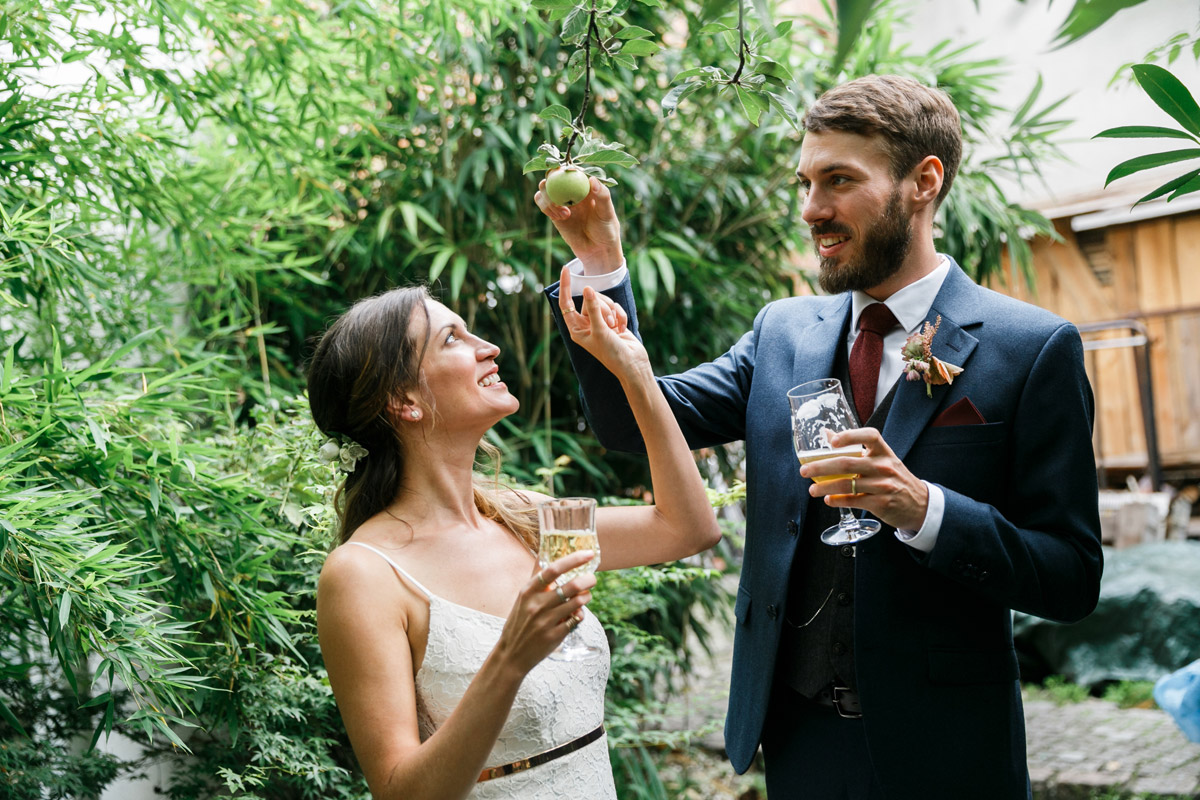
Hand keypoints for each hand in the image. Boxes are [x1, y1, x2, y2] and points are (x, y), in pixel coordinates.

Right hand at [494, 550, 595, 674]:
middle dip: (588, 580)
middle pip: (572, 586)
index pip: (553, 569)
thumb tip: (543, 553)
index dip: (573, 559)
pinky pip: (576, 620)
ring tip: (586, 596)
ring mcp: (546, 621)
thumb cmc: (519, 622)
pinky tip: (577, 614)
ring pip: (577, 603)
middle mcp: (537, 604)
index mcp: (528, 591)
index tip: (589, 554)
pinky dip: (580, 615)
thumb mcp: (522, 598)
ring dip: (586, 597)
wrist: (511, 654)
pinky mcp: (555, 636)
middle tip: (592, 578)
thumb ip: (536, 579)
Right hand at [534, 175, 623, 273]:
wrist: (596, 250)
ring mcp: (561, 200)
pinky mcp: (553, 212)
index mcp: (585, 184)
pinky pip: (542, 202)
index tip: (562, 172)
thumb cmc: (606, 230)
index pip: (572, 169)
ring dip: (548, 196)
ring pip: (544, 187)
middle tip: (555, 189)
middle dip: (551, 177)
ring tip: (564, 213)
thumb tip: (592, 179)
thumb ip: (602, 196)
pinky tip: (559, 217)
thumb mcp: (607, 213)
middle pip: (554, 174)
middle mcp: (571, 189)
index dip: (564, 166)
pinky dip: (545, 206)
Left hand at [558, 266, 650, 380]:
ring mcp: (600, 322)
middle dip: (601, 307)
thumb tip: (587, 288)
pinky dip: (620, 315)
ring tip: (615, 327)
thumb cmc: (612, 353)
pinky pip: (615, 307)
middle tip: (608, 323)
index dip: (565, 287)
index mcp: (576, 329)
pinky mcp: (614, 321)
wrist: (632, 364)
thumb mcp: (600, 330)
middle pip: (589, 300)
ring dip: (612, 312)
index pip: (566, 303)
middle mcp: (586, 324)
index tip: (566, 270)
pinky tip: (622, 328)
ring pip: (603, 302)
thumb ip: (593, 308)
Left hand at [800, 428, 929, 531]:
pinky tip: (827, 499)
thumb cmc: (894, 477)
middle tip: (804, 471)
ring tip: (812, 490)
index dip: (850, 436)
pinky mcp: (881, 504)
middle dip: (821, 467)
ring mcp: (883, 486)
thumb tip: (826, 433)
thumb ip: (855, 447)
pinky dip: (837, 500)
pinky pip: (853, 501)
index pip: (870, 436)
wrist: (919, 504)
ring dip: (824, 487)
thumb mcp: (881, 459)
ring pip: (847, 485)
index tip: (831, 441)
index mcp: (884, 452)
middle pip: (847, 463)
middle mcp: (884, 467)